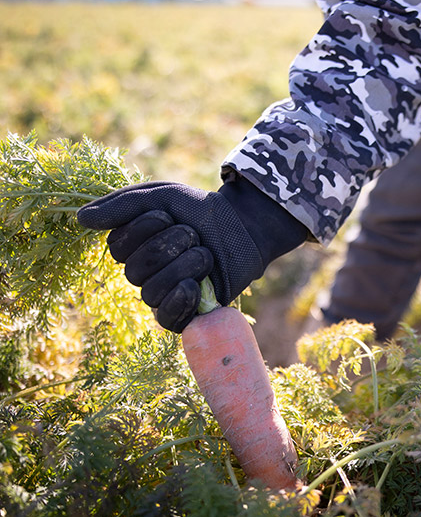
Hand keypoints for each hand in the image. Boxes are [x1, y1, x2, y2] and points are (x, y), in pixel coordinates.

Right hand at [77, 181, 264, 331]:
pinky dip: (179, 302)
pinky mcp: (185, 314)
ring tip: (206, 254)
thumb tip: (80, 219)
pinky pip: (167, 320)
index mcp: (132, 247)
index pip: (117, 248)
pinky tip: (194, 286)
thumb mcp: (162, 196)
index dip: (144, 229)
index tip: (169, 215)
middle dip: (170, 245)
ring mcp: (163, 295)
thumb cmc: (199, 211)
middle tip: (194, 234)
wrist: (243, 228)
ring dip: (186, 266)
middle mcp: (142, 274)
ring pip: (153, 292)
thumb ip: (122, 205)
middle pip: (136, 271)